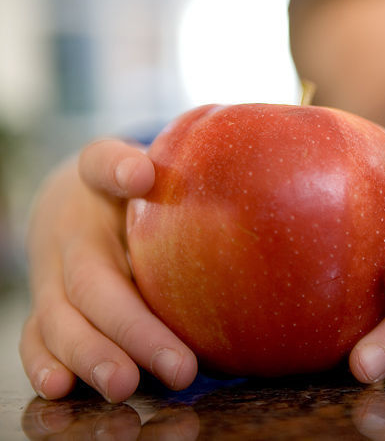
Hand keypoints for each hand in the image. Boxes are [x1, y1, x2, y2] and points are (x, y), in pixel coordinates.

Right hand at [20, 139, 197, 402]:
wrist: (76, 205)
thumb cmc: (136, 193)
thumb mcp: (153, 173)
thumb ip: (161, 173)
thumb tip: (155, 175)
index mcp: (95, 186)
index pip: (103, 165)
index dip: (120, 169)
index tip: (140, 176)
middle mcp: (68, 233)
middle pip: (95, 282)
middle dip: (134, 328)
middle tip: (180, 365)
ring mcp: (51, 276)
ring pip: (62, 320)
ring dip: (92, 356)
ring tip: (124, 384)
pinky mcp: (45, 310)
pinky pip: (36, 338)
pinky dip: (44, 363)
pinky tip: (62, 387)